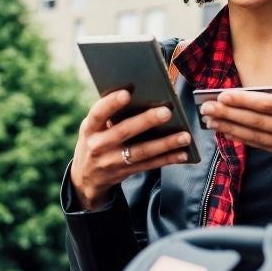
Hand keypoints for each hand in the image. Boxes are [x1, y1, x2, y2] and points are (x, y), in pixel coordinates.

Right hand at [70, 89, 192, 209]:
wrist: (86, 178)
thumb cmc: (96, 141)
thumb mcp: (93, 128)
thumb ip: (109, 115)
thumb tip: (142, 96)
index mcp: (89, 128)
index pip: (98, 114)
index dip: (111, 103)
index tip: (127, 93)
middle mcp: (97, 146)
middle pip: (124, 132)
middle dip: (146, 121)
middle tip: (167, 111)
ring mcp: (111, 162)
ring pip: (141, 152)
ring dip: (165, 144)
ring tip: (185, 136)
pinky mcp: (124, 173)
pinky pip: (149, 165)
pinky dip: (167, 159)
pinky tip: (182, 153)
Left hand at [199, 62, 271, 184]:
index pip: (271, 105)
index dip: (245, 101)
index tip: (224, 95)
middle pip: (257, 122)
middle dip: (229, 114)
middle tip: (206, 107)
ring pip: (256, 136)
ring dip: (230, 127)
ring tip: (210, 119)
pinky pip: (262, 146)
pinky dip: (243, 139)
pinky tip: (228, 132)